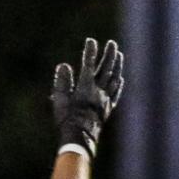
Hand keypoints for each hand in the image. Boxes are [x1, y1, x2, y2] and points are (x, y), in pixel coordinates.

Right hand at [51, 37, 123, 157]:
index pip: (89, 64)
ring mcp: (105, 99)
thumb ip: (62, 81)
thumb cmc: (66, 118)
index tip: (91, 41)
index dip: (90, 52)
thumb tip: (64, 65)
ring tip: (119, 55)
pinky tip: (120, 78)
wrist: (80, 137)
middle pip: (106, 68)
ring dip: (117, 65)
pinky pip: (116, 93)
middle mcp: (98, 90)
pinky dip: (119, 84)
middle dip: (109, 54)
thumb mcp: (59, 99)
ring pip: (114, 78)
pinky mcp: (107, 108)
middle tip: (112, 43)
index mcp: (85, 86)